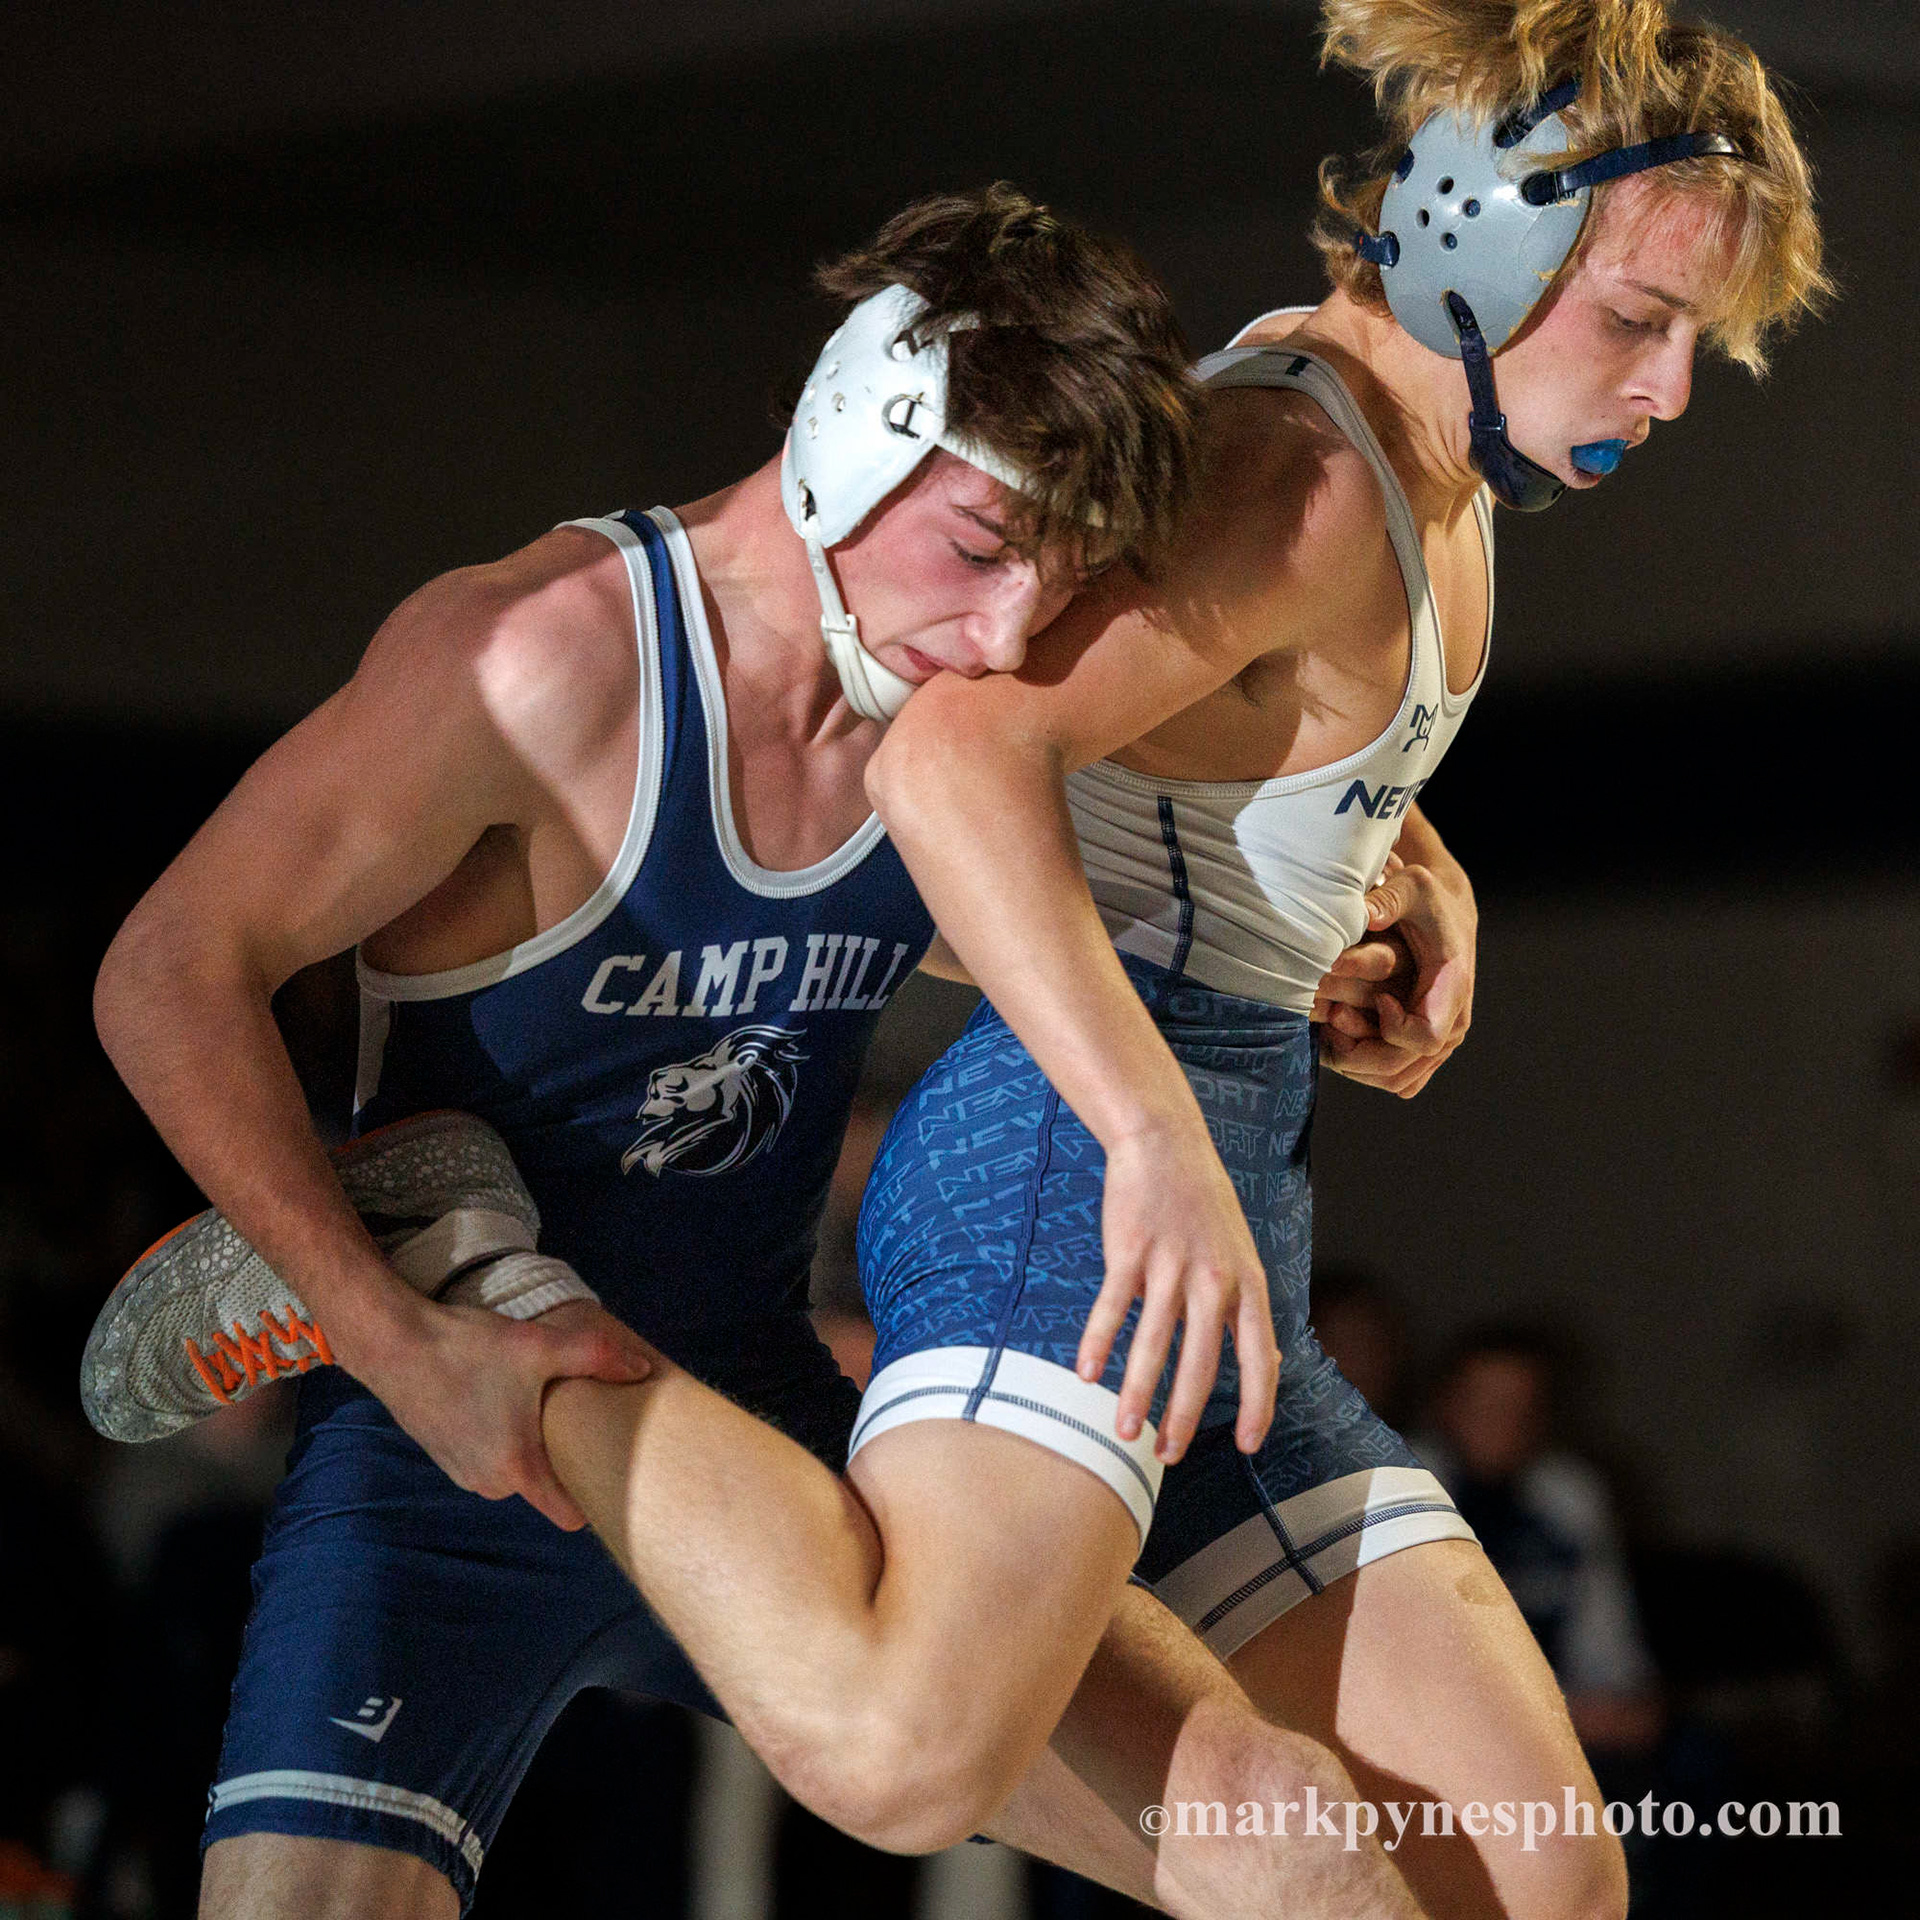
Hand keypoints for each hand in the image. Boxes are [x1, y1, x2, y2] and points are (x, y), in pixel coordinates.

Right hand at [358, 1296, 652, 1529]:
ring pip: (518, 1468)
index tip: (617, 1478)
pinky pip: (491, 1455)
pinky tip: (506, 1399)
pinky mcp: (445, 1454)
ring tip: (544, 1405)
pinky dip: (504, 1435)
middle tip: (585, 1421)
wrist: (393, 1343)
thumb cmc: (468, 1349)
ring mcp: (462, 1471)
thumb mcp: (540, 1346)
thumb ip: (596, 1357)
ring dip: (532, 1444)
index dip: (597, 1500)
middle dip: (566, 1459)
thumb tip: (643, 1370)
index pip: (568, 1514)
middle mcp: (488, 1483)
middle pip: (546, 1485)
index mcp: (517, 1469)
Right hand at [1077, 1124, 1278, 1465]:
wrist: (1165, 1143)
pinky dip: (1098, 1342)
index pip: (1260, 1357)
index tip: (1249, 1446)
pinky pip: (1113, 1306)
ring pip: (1153, 1342)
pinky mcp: (1130, 1249)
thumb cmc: (1203, 1204)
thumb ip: (1247, 1307)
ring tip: (1124, 1430)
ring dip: (1137, 1393)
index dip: (1259, 1405)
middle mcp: (1214, 1278)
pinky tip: (1086, 1372)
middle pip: (1201, 1362)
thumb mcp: (1241, 1253)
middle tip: (1169, 1454)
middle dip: (1184, 1415)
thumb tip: (1270, 1361)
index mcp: (1248, 1282)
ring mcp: (1171, 1263)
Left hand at [1313, 853, 1475, 1098]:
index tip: (1378, 999)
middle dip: (1358, 1054)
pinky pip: (1395, 1080)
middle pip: (1402, 1070)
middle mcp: (1452, 1024)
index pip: (1425, 1038)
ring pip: (1396, 1082)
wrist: (1447, 916)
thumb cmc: (1425, 901)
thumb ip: (1390, 899)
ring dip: (1356, 1064)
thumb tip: (1366, 915)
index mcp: (1452, 991)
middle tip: (1334, 1020)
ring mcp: (1440, 1042)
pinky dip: (1365, 1069)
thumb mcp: (1412, 887)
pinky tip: (1342, 1038)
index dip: (1391, 1028)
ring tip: (1333, 1028)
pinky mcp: (1425, 1049)